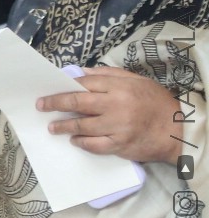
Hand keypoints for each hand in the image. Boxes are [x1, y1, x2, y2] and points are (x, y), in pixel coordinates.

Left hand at [39, 67, 189, 163]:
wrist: (177, 130)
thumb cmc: (156, 103)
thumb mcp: (138, 81)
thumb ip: (110, 74)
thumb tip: (82, 72)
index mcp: (121, 87)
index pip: (86, 84)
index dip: (66, 86)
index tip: (51, 89)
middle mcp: (117, 106)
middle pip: (77, 103)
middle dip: (55, 103)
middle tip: (41, 105)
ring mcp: (117, 127)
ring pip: (81, 126)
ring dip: (63, 126)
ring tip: (52, 126)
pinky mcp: (119, 145)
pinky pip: (93, 145)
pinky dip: (81, 142)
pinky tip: (74, 139)